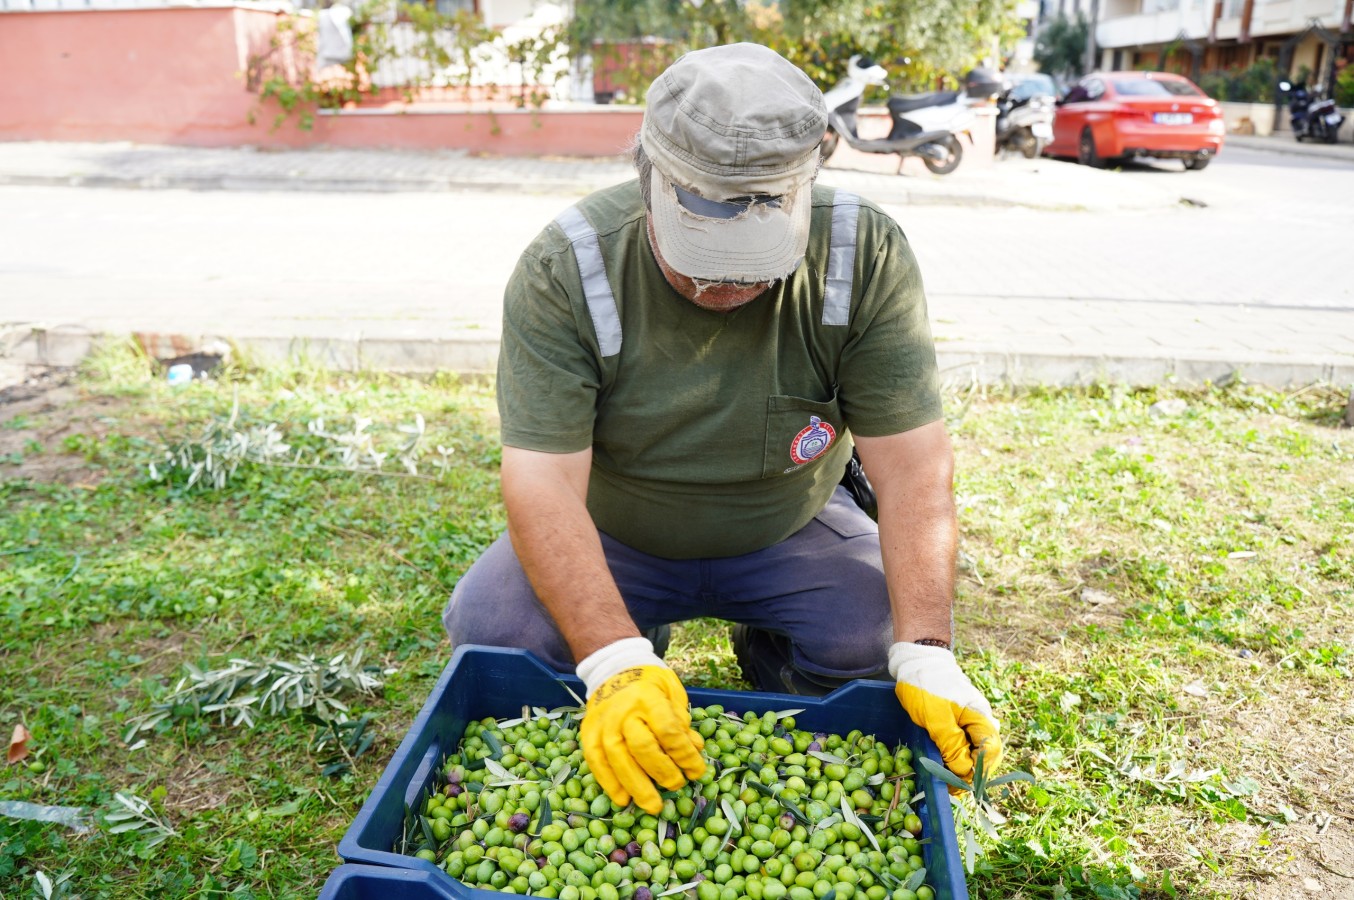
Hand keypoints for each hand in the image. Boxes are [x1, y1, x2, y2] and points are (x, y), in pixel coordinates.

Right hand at [577, 638, 705, 813]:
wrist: (613, 670)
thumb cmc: (649, 684)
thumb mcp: (672, 691)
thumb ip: (682, 720)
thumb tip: (695, 748)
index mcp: (648, 697)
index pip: (668, 730)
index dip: (684, 754)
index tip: (697, 771)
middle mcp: (623, 711)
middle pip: (643, 747)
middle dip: (663, 771)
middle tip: (677, 785)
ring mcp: (603, 724)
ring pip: (618, 759)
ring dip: (637, 786)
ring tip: (653, 806)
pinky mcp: (588, 734)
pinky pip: (596, 762)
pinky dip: (608, 783)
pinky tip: (622, 799)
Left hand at [889, 642, 1000, 786]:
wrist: (917, 658)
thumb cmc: (926, 685)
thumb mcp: (937, 718)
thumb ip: (952, 745)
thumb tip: (965, 771)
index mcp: (981, 718)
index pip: (991, 752)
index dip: (979, 772)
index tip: (961, 785)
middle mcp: (980, 720)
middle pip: (985, 754)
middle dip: (971, 774)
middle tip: (953, 788)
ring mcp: (969, 720)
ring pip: (973, 751)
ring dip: (963, 768)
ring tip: (947, 781)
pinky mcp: (957, 720)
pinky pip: (963, 743)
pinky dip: (956, 757)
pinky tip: (944, 765)